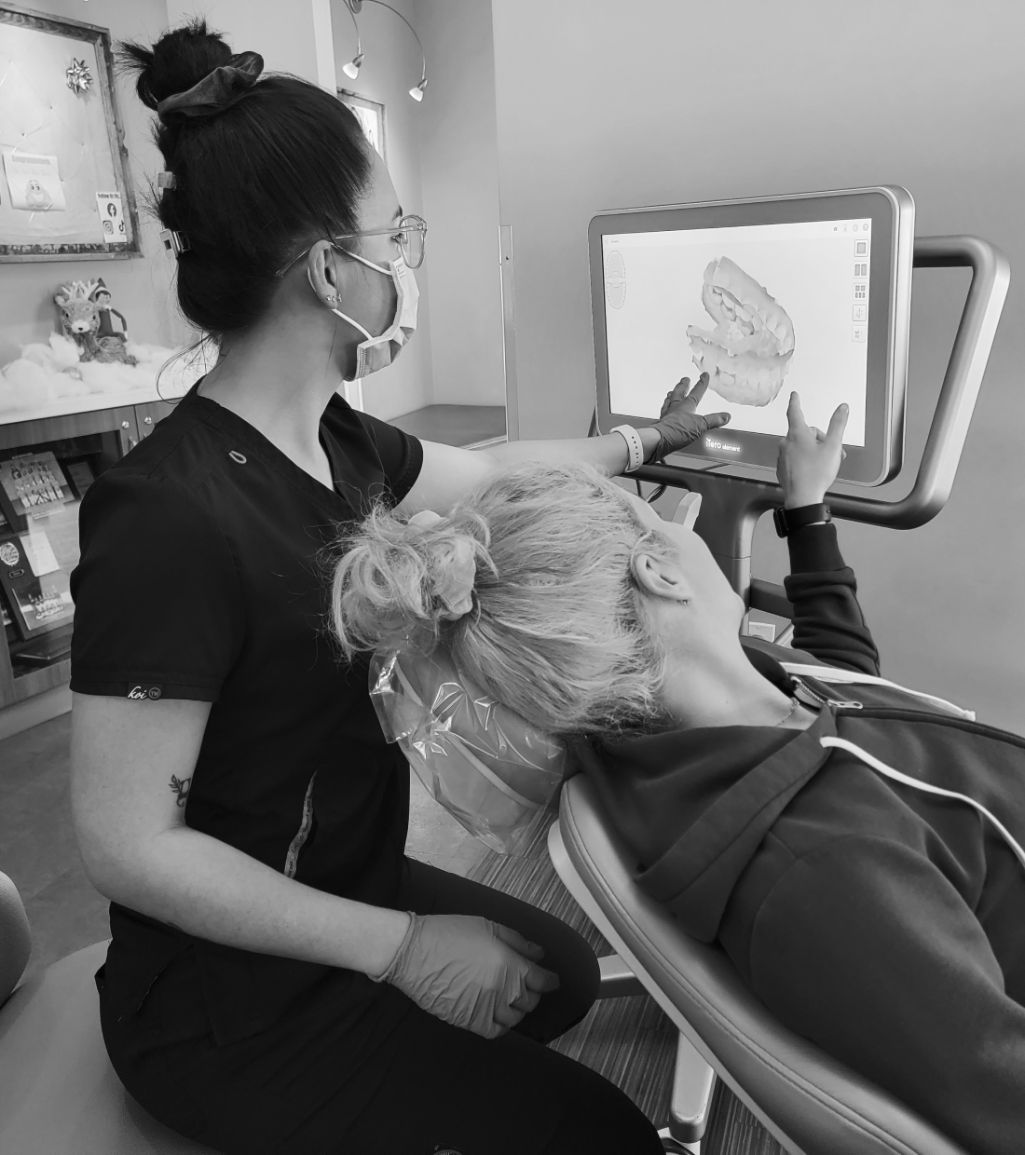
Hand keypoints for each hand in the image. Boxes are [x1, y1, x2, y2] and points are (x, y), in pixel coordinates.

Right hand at [376, 913, 559, 1038]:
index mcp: (509, 964)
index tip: (552, 980)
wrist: (413, 951)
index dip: (551, 981)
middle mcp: (502, 990)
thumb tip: (539, 954)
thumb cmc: (449, 933)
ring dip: (517, 1009)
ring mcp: (485, 1007)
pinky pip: (495, 1031)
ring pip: (514, 1018)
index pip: (542, 981)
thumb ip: (518, 941)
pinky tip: (496, 1014)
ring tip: (509, 998)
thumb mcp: (487, 926)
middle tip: (526, 984)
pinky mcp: (468, 1021)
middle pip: (530, 1001)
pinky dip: (501, 1025)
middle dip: (532, 992)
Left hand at [650, 373, 729, 459]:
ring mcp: (667, 416)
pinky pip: (663, 414)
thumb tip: (726, 416)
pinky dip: (665, 410)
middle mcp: (675, 408)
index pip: (696, 392)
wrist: (659, 440)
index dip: (702, 383)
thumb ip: (713, 420)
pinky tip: (664, 413)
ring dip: (672, 396)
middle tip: (685, 379)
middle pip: (679, 393)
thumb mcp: (700, 426)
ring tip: (671, 392)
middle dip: (683, 385)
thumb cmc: (677, 431)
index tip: (704, 375)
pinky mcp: (661, 425)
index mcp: (686, 406)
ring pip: (669, 402)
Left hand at [777, 392, 848, 507]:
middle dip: (819, 438)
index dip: (795, 402)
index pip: (794, 412)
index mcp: (797, 434)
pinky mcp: (782, 468)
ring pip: (800, 446)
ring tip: (825, 463)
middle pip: (804, 433)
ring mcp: (782, 456)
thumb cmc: (816, 473)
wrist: (802, 498)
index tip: (794, 395)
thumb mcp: (833, 447)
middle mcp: (786, 443)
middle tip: (834, 452)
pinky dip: (804, 460)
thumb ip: (838, 425)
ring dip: (813, 450)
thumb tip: (843, 407)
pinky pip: (794, 458)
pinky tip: (813, 470)